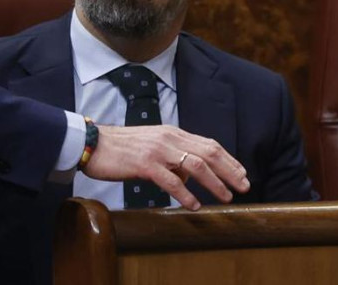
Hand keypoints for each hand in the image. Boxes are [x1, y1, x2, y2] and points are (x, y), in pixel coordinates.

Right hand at [83, 125, 250, 209]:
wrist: (93, 144)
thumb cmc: (122, 149)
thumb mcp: (154, 147)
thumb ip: (174, 158)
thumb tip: (190, 177)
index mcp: (174, 133)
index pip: (209, 144)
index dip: (229, 160)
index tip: (242, 174)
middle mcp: (170, 138)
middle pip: (209, 153)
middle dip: (230, 171)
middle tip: (244, 186)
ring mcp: (158, 150)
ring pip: (196, 165)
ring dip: (214, 183)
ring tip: (225, 197)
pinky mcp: (144, 164)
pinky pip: (170, 180)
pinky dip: (185, 193)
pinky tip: (193, 205)